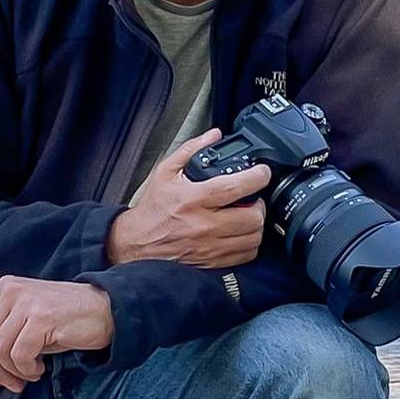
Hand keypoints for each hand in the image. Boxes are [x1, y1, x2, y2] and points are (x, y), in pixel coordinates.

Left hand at [0, 277, 112, 391]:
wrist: (103, 310)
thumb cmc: (63, 320)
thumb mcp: (24, 328)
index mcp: (5, 287)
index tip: (4, 372)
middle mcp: (12, 290)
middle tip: (15, 382)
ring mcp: (27, 301)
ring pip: (0, 349)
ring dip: (14, 371)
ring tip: (31, 372)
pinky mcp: (41, 316)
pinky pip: (19, 354)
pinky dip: (28, 369)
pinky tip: (40, 367)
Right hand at [108, 128, 270, 268]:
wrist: (137, 243)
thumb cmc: (153, 209)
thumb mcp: (165, 172)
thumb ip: (190, 150)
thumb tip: (213, 135)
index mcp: (194, 199)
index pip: (235, 188)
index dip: (257, 177)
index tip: (262, 172)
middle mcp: (204, 225)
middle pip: (252, 217)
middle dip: (260, 204)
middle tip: (255, 197)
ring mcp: (210, 247)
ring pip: (253, 238)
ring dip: (256, 224)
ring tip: (248, 214)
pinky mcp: (213, 263)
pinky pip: (245, 255)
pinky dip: (249, 243)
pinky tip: (240, 233)